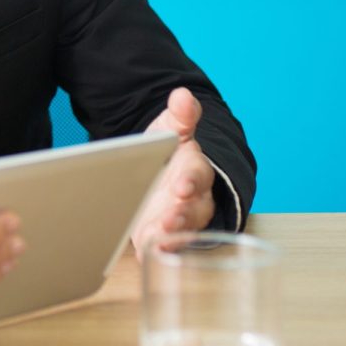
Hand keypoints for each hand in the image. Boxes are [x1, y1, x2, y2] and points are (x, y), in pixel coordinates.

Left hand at [130, 87, 216, 259]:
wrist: (155, 172)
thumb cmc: (166, 152)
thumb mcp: (169, 130)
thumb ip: (179, 115)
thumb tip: (183, 95)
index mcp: (194, 169)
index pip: (198, 174)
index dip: (191, 180)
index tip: (182, 185)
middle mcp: (193, 199)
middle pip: (194, 210)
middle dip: (182, 215)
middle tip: (169, 219)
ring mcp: (179, 219)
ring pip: (182, 232)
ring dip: (171, 237)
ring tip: (158, 239)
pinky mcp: (162, 234)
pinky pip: (164, 246)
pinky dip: (157, 249)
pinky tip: (147, 250)